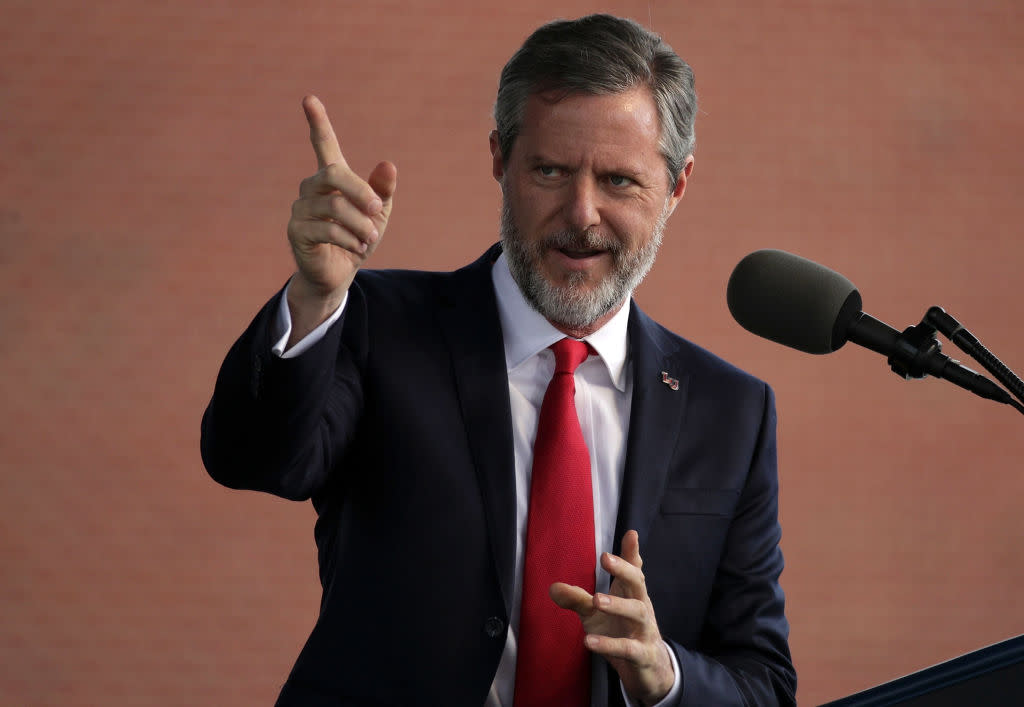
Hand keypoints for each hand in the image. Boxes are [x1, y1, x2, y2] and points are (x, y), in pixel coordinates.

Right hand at [285, 95, 397, 341]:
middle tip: (377, 208)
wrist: (340, 274)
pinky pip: (328, 229)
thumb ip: (382, 190)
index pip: (324, 144)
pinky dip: (350, 240)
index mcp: (331, 179)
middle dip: (360, 191)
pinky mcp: (297, 231)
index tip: (309, 99)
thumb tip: (389, 163)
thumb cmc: (358, 238)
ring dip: (360, 224)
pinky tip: (357, 249)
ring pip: (334, 206)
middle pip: (333, 174)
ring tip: (369, 239)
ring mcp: (300, 209)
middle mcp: (311, 188)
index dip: (318, 122)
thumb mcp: (377, 214)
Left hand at [550, 530, 673, 705]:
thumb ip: (578, 599)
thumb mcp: (596, 615)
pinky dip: (609, 645)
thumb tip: (553, 587)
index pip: (634, 570)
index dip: (632, 553)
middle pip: (638, 584)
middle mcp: (641, 608)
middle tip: (606, 558)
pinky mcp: (642, 655)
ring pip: (637, 613)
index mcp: (632, 595)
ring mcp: (645, 631)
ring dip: (617, 605)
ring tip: (596, 600)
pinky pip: (628, 648)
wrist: (648, 670)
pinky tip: (588, 641)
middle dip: (624, 570)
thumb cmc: (621, 633)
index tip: (630, 533)